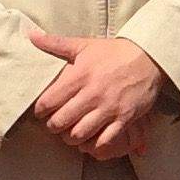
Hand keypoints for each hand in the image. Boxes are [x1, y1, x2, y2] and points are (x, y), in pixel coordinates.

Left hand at [27, 27, 166, 160]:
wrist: (149, 58)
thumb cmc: (114, 53)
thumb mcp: (84, 45)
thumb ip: (56, 43)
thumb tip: (31, 35)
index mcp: (80, 76)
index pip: (49, 101)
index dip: (40, 110)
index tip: (41, 111)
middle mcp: (92, 94)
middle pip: (61, 121)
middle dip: (53, 126)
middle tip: (54, 124)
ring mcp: (109, 108)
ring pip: (80, 134)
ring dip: (71, 137)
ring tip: (70, 133)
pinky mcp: (124, 118)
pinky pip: (105, 140)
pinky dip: (95, 144)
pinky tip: (91, 140)